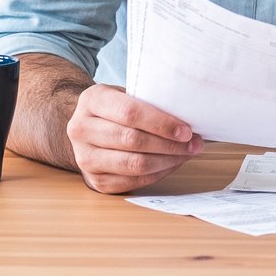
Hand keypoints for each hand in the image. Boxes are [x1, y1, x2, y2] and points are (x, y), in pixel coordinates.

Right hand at [65, 83, 202, 193]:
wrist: (86, 128)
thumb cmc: (114, 109)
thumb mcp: (124, 94)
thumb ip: (149, 102)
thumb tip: (188, 118)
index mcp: (92, 100)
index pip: (130, 113)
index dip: (161, 124)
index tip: (186, 130)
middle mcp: (81, 129)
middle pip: (133, 140)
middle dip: (170, 144)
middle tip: (193, 144)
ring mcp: (85, 158)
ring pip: (134, 164)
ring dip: (167, 161)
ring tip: (186, 154)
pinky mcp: (95, 181)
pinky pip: (133, 181)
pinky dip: (158, 174)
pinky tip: (171, 163)